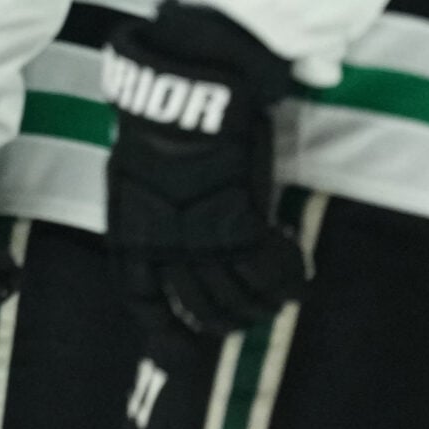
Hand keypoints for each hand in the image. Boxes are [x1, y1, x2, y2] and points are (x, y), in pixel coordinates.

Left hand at [103, 0, 306, 335]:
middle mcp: (164, 242)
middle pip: (198, 309)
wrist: (188, 81)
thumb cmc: (166, 116)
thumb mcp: (141, 168)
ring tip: (277, 291)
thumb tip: (170, 228)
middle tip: (249, 311)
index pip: (139, 297)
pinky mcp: (242, 220)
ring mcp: (203, 235)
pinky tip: (296, 264)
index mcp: (131, 228)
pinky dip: (288, 276)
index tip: (179, 346)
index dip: (161, 329)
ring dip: (263, 303)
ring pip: (237, 298)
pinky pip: (269, 270)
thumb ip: (155, 208)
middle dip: (227, 320)